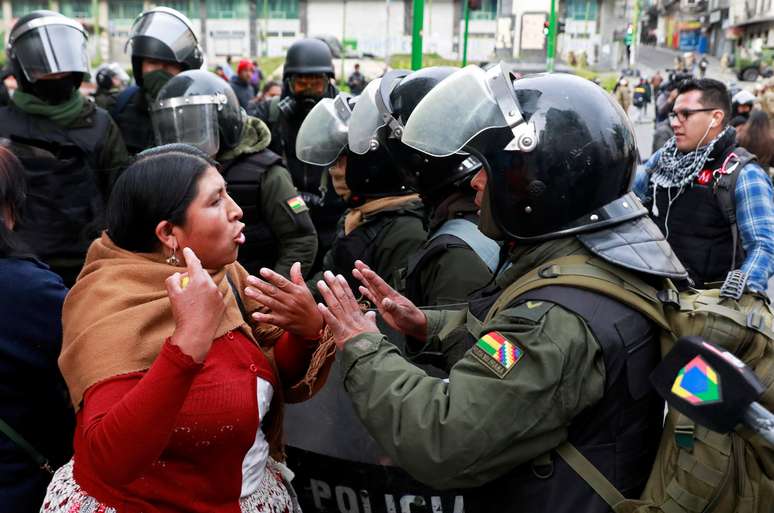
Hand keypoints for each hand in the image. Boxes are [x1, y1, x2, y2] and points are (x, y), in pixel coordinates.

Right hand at [166, 247, 226, 362]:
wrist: (195, 333)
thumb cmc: (183, 313)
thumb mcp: (173, 294)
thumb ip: (173, 279)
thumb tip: (179, 274)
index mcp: (199, 280)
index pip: (194, 262)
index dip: (190, 255)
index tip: (187, 250)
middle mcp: (212, 285)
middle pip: (202, 274)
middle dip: (194, 276)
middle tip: (184, 286)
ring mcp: (218, 295)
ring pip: (208, 286)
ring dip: (201, 288)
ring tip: (192, 301)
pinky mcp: (222, 304)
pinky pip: (213, 296)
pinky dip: (207, 298)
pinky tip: (200, 308)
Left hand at [245, 262, 322, 339]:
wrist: (314, 325)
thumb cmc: (308, 305)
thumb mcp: (305, 290)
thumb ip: (298, 277)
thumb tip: (296, 263)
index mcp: (296, 291)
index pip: (282, 282)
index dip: (272, 276)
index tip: (262, 270)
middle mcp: (290, 301)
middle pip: (273, 291)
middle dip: (260, 285)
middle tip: (249, 279)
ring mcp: (286, 312)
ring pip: (270, 303)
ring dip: (258, 297)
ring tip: (247, 291)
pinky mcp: (283, 322)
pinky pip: (271, 319)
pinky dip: (263, 318)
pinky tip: (254, 315)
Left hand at [316, 271, 378, 349]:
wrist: (369, 352)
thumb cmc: (371, 342)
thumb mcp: (373, 328)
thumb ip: (371, 320)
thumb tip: (372, 314)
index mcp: (357, 314)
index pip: (350, 296)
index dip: (344, 285)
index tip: (339, 276)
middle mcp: (350, 315)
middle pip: (341, 297)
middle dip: (333, 284)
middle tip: (327, 274)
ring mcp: (345, 323)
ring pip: (335, 305)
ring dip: (327, 293)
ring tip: (321, 283)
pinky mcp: (339, 332)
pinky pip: (331, 321)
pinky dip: (326, 313)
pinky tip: (319, 305)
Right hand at [352, 260, 426, 340]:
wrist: (414, 325)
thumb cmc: (411, 318)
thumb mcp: (403, 314)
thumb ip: (393, 307)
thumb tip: (385, 301)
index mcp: (392, 295)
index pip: (380, 284)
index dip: (372, 276)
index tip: (364, 269)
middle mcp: (386, 295)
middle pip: (373, 282)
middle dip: (365, 272)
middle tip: (357, 263)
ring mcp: (384, 300)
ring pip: (371, 287)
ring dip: (363, 279)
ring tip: (355, 271)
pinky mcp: (382, 306)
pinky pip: (372, 297)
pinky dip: (366, 292)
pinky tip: (361, 288)